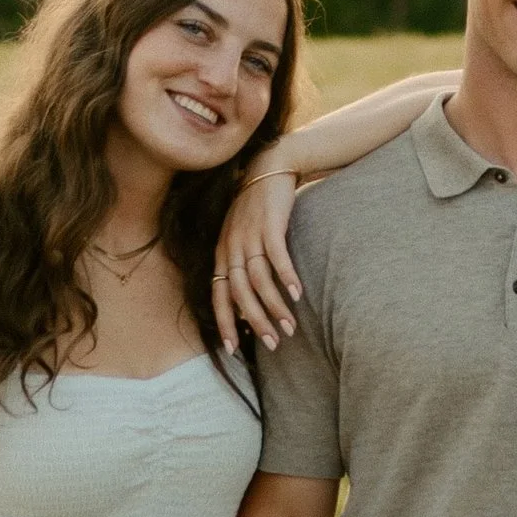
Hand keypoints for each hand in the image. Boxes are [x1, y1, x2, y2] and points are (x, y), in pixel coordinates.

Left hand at [211, 167, 303, 353]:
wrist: (269, 168)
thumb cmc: (258, 209)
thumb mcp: (242, 236)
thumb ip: (240, 266)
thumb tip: (246, 302)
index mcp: (222, 252)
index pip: (218, 295)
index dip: (225, 322)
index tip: (234, 349)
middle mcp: (232, 246)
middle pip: (239, 293)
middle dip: (255, 321)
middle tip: (272, 343)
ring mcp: (250, 235)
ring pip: (258, 280)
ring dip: (274, 306)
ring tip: (290, 326)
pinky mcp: (270, 224)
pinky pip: (277, 257)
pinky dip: (286, 277)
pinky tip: (298, 294)